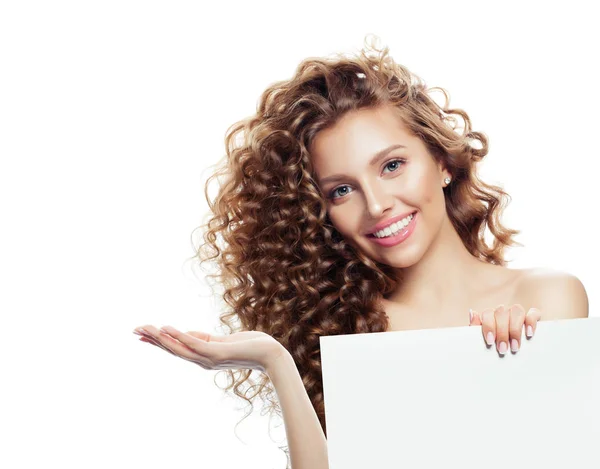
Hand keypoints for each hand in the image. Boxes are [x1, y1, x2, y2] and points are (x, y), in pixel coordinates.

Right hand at [133, 325, 285, 372]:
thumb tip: (186, 333)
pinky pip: (195, 343)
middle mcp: (202, 361)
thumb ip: (205, 338)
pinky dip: (180, 336)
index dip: (158, 341)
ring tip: (147, 328)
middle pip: (172, 349)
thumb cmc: (250, 346)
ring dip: (161, 338)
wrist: (270, 355)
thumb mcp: (222, 340)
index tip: (141, 334)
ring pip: (179, 348)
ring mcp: (209, 358)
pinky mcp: (217, 352)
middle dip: (153, 339)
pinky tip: (168, 328)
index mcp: (202, 357)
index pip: (175, 348)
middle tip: (134, 330)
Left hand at [469, 304, 541, 354]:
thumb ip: (475, 327)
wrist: (510, 359)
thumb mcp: (482, 340)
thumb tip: (472, 312)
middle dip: (502, 332)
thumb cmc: (493, 347)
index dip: (488, 326)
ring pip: (516, 310)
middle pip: (502, 312)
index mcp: (490, 316)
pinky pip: (533, 313)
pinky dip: (531, 322)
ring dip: (515, 329)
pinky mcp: (532, 318)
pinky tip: (528, 333)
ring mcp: (518, 314)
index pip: (488, 313)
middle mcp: (504, 312)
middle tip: (503, 349)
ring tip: (515, 346)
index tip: (489, 341)